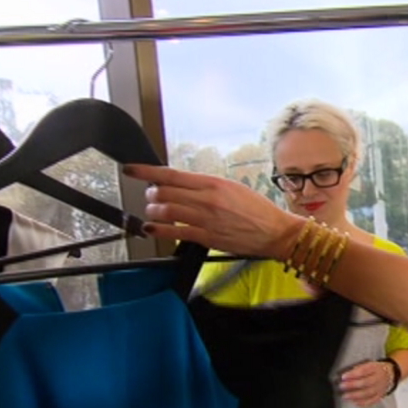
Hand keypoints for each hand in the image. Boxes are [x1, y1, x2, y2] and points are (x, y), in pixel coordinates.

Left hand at [122, 164, 299, 259]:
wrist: (275, 232)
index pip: (171, 174)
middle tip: (151, 195)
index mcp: (213, 183)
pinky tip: (151, 227)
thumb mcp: (232, 187)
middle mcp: (207, 199)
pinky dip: (158, 229)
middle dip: (151, 193)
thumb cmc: (258, 210)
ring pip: (166, 211)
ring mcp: (206, 219)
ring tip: (153, 210)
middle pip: (164, 192)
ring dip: (153, 210)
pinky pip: (175, 233)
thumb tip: (182, 184)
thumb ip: (206, 186)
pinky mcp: (207, 237)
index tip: (132, 169)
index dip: (146, 171)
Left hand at [338, 361, 394, 407]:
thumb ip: (359, 368)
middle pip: (365, 382)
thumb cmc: (375, 369)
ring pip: (368, 393)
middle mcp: (379, 378)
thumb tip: (347, 375)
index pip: (364, 370)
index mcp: (375, 368)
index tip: (343, 376)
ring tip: (345, 396)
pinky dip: (362, 402)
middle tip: (342, 386)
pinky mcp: (380, 395)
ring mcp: (380, 388)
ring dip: (355, 395)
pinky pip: (372, 400)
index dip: (353, 374)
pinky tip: (354, 402)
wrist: (390, 373)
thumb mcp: (368, 364)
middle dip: (352, 385)